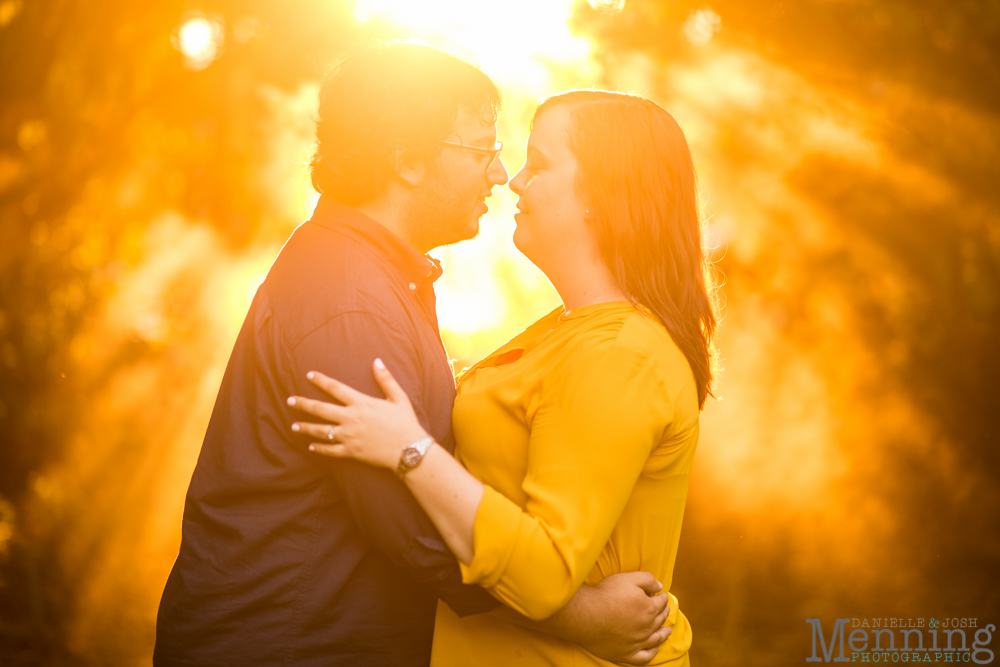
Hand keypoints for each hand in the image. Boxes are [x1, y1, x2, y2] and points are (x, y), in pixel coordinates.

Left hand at [288, 359, 428, 469]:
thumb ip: (386, 379)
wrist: (409, 450)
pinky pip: (331, 450)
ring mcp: (349, 436)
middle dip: (304, 404)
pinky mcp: (351, 451)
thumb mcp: (398, 398)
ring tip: (294, 425)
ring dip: (306, 428)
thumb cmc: (405, 423)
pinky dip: (320, 449)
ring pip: (321, 431)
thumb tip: (377, 361)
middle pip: (321, 409)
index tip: (309, 375)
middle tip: (290, 400)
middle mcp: (351, 419)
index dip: (321, 381)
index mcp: (361, 403)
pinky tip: (311, 447)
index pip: (336, 388)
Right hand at [574, 572, 671, 665]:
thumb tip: (660, 585)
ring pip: (656, 639)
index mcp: (649, 609)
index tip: (660, 594)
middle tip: (664, 609)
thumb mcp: (628, 578)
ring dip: (664, 633)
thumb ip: (647, 580)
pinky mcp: (626, 653)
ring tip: (667, 630)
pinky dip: (652, 653)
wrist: (586, 615)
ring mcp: (637, 642)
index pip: (661, 602)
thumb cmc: (606, 595)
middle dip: (664, 612)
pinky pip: (644, 657)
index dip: (662, 596)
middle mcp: (647, 627)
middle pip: (660, 619)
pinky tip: (655, 649)